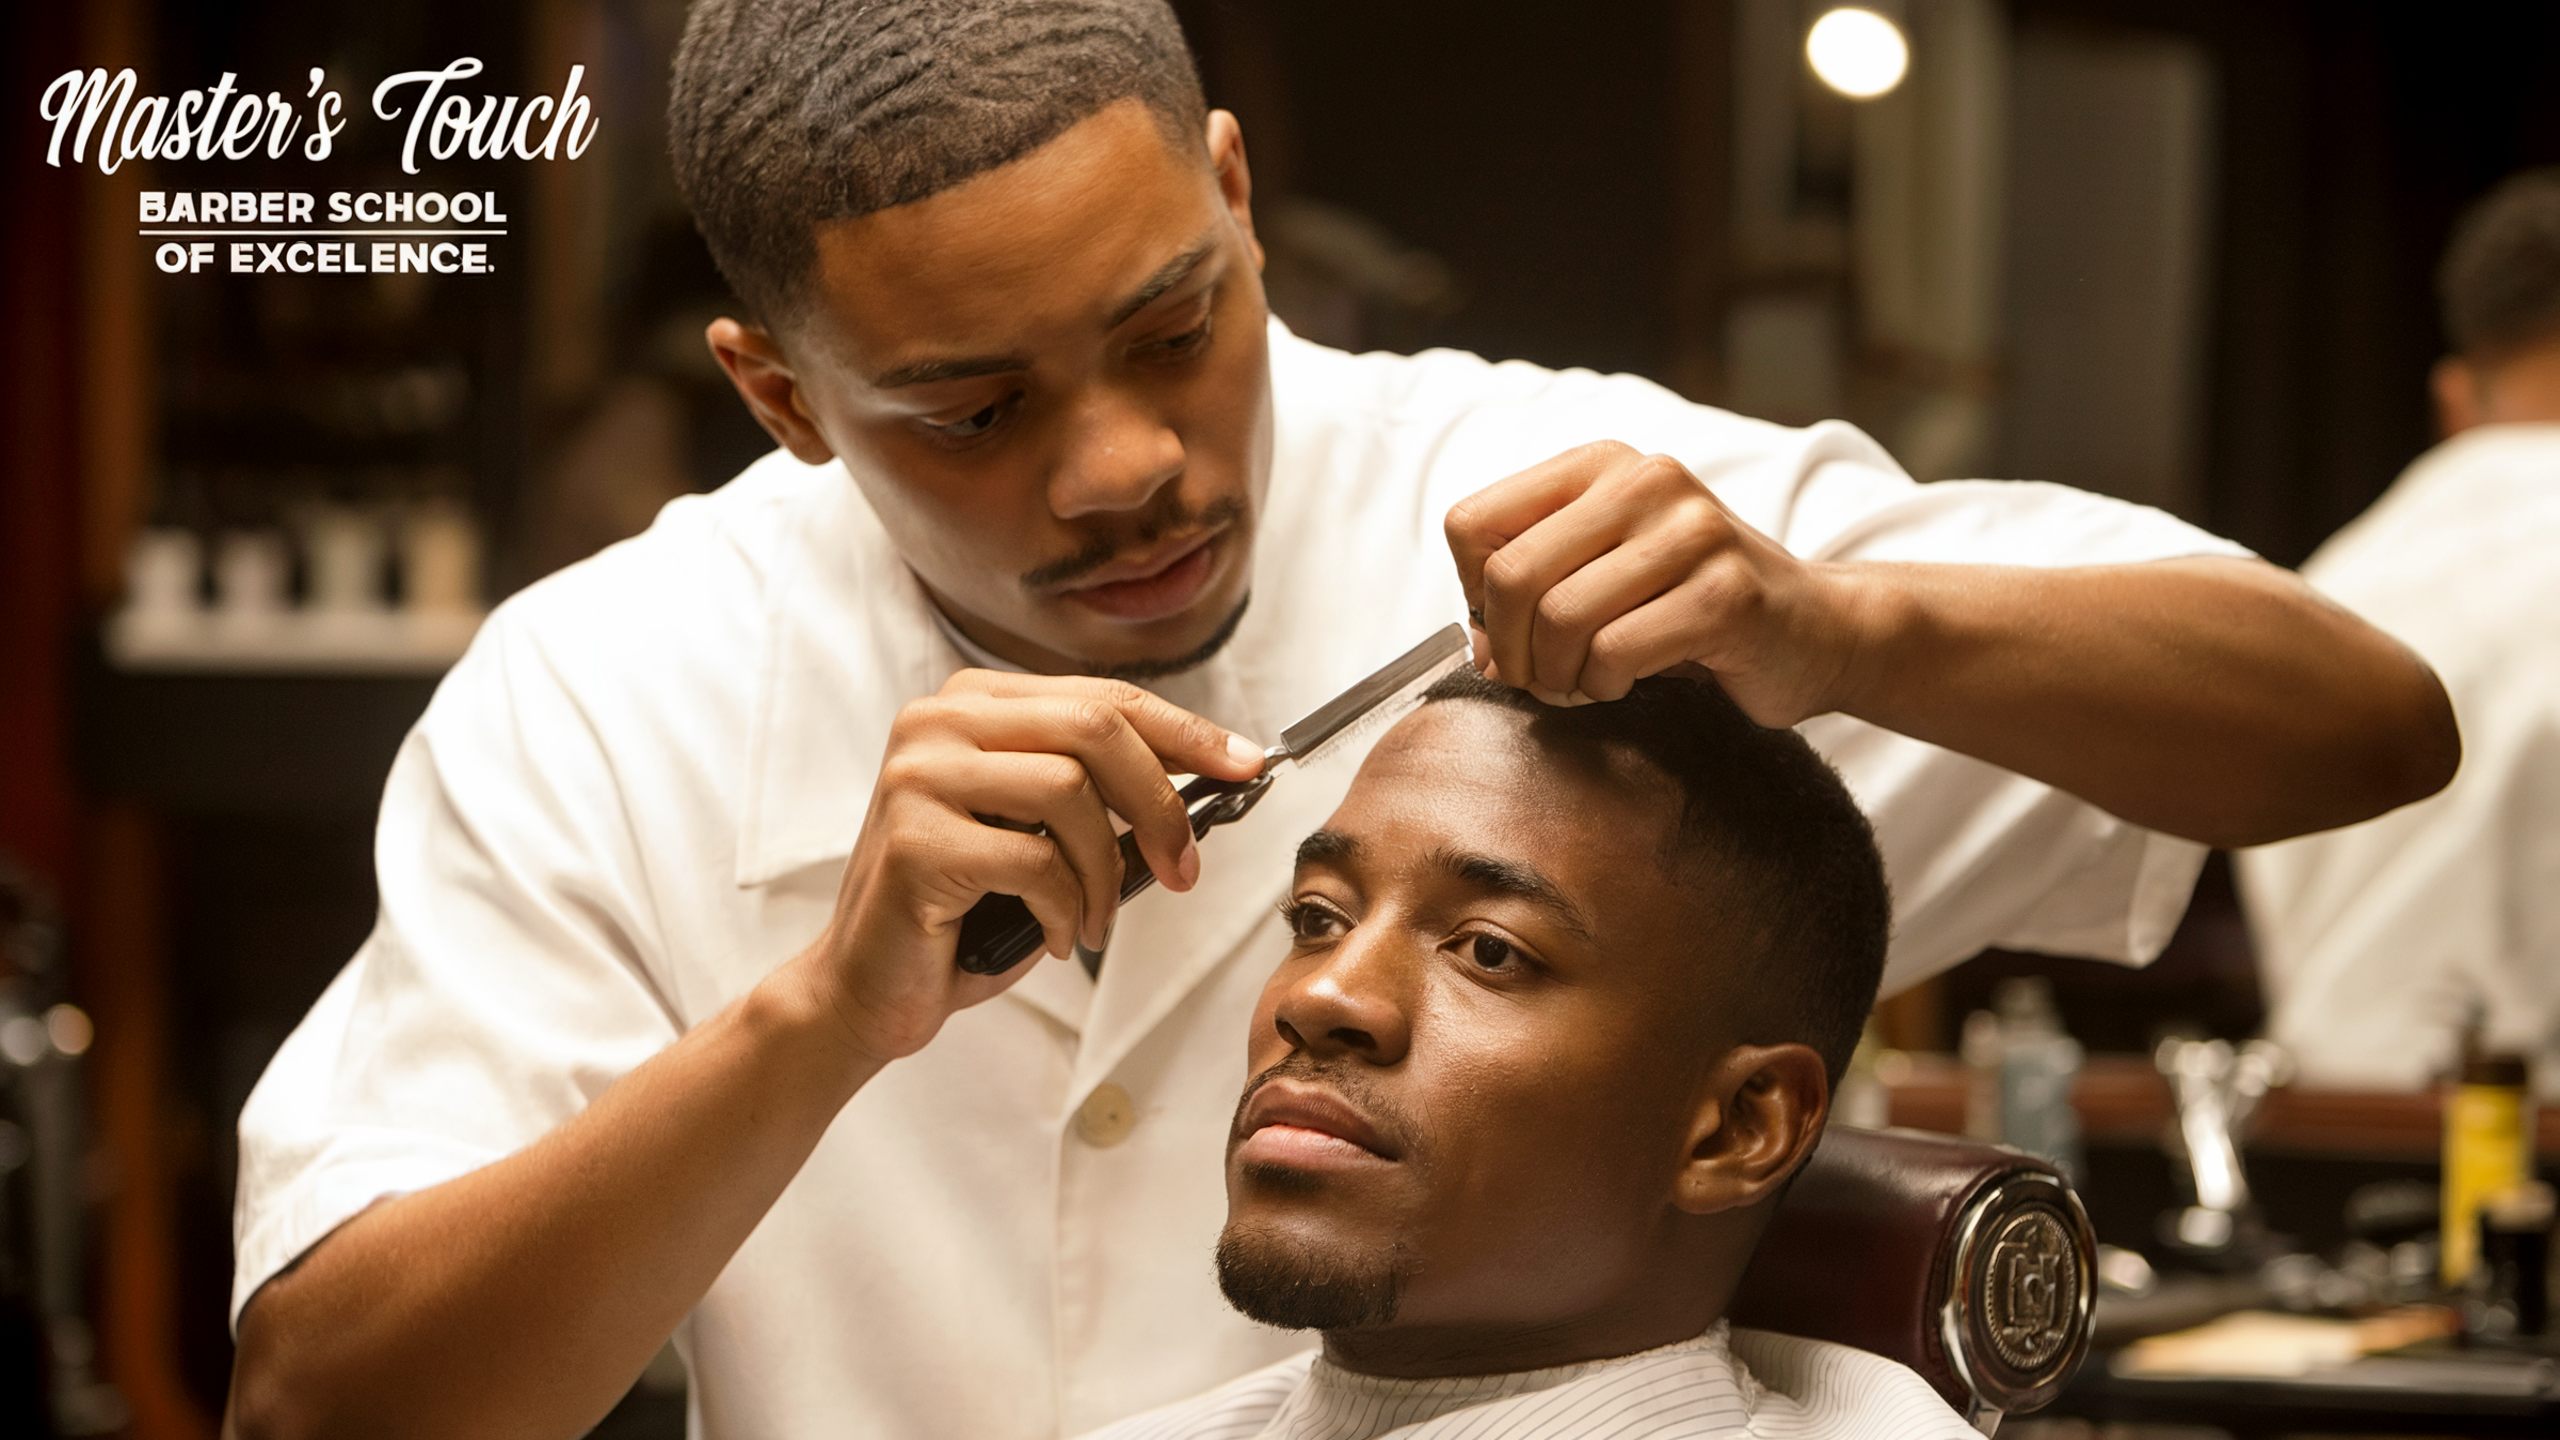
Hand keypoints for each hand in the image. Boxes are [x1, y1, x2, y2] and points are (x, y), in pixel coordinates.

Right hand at [782, 672, 1265, 1065]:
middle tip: (1183, 868)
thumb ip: (1098, 791)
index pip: (1103, 698)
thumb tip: (1211, 777)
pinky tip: (1056, 937)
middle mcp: (937, 721)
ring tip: (1096, 919)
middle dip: (1161, 801)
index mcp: (972, 703)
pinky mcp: (915, 840)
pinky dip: (1066, 908)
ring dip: (1107, 872)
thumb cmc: (963, 913)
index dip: (1186, 733)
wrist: (866, 988)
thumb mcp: (1040, 833)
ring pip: (1070, 791)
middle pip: (1095, 727)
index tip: (1245, 767)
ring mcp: (918, 775)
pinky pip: (1035, 861)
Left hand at [1445, 441, 1864, 726]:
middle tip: (1538, 680)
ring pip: (1561, 617)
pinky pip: (1615, 652)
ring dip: (1558, 676)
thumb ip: (1535, 583)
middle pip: (1511, 574)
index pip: (1471, 523)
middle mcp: (1646, 481)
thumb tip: (1481, 646)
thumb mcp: (1604, 569)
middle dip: (1511, 649)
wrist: (1815, 630)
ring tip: (1585, 684)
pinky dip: (1604, 686)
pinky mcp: (1725, 593)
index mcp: (1600, 464)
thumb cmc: (1691, 605)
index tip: (1509, 631)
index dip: (1473, 594)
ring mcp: (1692, 532)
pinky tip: (1624, 683)